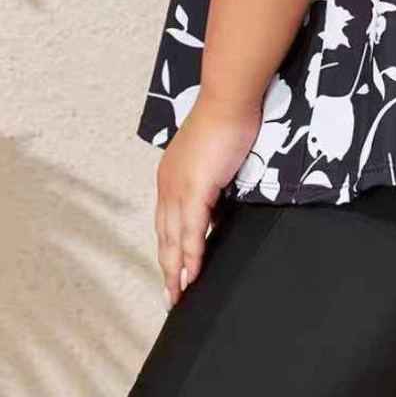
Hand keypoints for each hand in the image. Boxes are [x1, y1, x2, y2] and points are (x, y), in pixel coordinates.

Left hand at [154, 97, 261, 309]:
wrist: (229, 100)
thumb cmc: (228, 121)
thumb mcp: (217, 160)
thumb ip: (213, 186)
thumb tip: (218, 212)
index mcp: (171, 176)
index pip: (167, 220)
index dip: (169, 247)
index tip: (172, 271)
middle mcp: (168, 184)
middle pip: (165, 235)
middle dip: (168, 268)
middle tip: (171, 296)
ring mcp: (179, 188)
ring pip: (174, 239)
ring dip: (176, 270)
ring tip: (179, 295)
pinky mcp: (195, 189)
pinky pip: (191, 231)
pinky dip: (190, 256)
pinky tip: (191, 274)